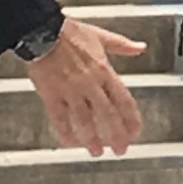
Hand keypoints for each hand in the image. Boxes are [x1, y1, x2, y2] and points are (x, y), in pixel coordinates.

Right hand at [21, 18, 146, 155]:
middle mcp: (90, 83)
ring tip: (96, 151)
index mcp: (104, 70)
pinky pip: (59, 117)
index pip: (123, 99)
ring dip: (92, 137)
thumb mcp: (101, 36)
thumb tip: (140, 47)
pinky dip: (65, 130)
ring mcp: (70, 90)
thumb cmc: (70, 33)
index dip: (131, 118)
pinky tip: (69, 141)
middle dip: (115, 134)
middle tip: (120, 149)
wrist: (42, 32)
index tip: (135, 131)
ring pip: (85, 119)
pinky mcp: (50, 94)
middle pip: (107, 114)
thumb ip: (122, 45)